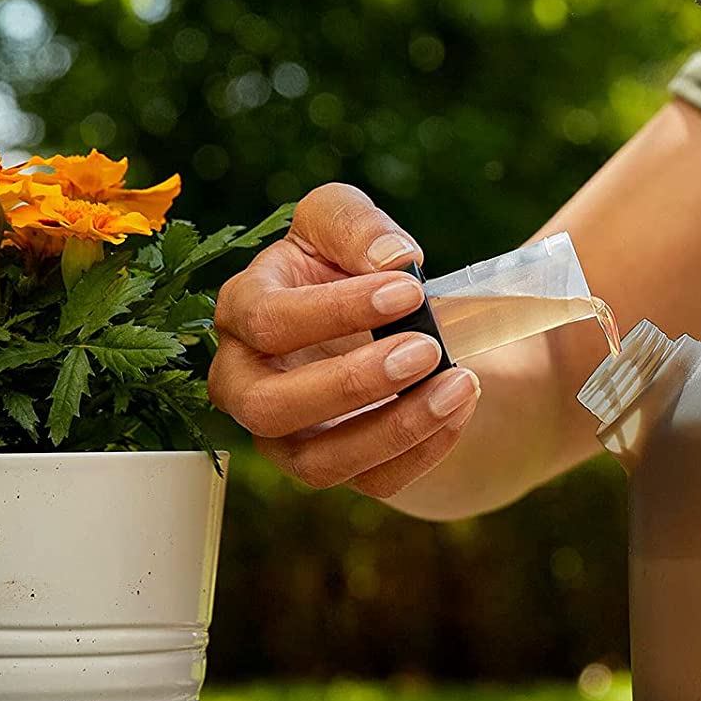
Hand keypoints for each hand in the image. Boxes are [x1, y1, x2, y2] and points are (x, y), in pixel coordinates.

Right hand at [209, 184, 480, 498]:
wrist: (387, 320)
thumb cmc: (349, 263)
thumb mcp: (345, 221)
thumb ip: (355, 225)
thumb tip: (391, 258)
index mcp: (241, 312)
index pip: (267, 320)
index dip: (336, 309)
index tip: (410, 290)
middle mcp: (247, 384)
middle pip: (270, 406)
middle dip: (351, 382)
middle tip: (426, 348)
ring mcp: (285, 436)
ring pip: (319, 463)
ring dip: (394, 428)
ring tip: (459, 385)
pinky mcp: (333, 466)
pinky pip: (373, 480)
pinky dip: (423, 450)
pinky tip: (459, 408)